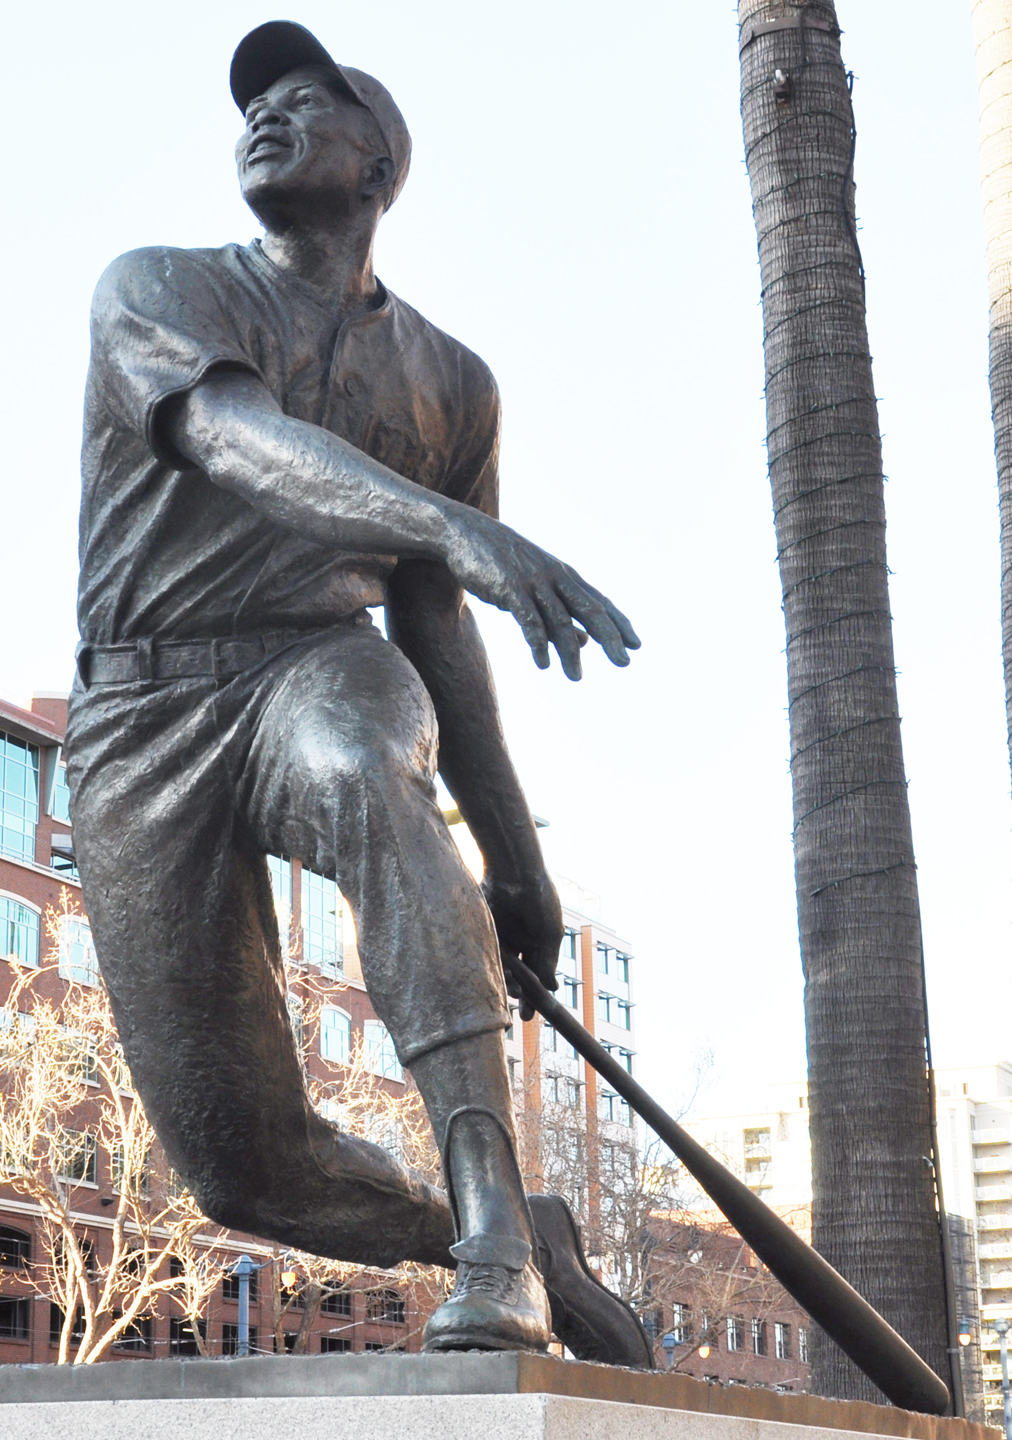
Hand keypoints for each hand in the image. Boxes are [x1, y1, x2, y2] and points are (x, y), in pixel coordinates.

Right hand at [442, 509, 639, 680]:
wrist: (466, 535)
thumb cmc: (504, 564)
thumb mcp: (537, 586)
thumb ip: (561, 612)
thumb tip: (585, 642)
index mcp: (565, 577)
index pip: (600, 603)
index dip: (619, 624)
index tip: (636, 646)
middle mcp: (555, 578)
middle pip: (590, 610)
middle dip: (610, 638)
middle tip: (625, 663)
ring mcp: (533, 582)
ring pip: (559, 620)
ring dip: (569, 652)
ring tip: (576, 677)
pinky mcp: (510, 589)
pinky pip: (529, 620)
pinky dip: (538, 643)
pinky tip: (543, 663)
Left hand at [483, 870, 562, 1021]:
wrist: (517, 872)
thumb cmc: (540, 900)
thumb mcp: (550, 934)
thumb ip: (548, 961)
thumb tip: (552, 988)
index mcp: (536, 942)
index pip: (535, 974)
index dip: (533, 994)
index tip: (531, 1015)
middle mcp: (517, 941)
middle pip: (517, 975)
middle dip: (519, 994)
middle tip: (521, 1011)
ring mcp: (500, 936)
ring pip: (502, 968)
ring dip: (508, 983)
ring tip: (514, 990)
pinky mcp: (484, 929)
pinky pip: (487, 954)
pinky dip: (495, 968)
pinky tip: (504, 974)